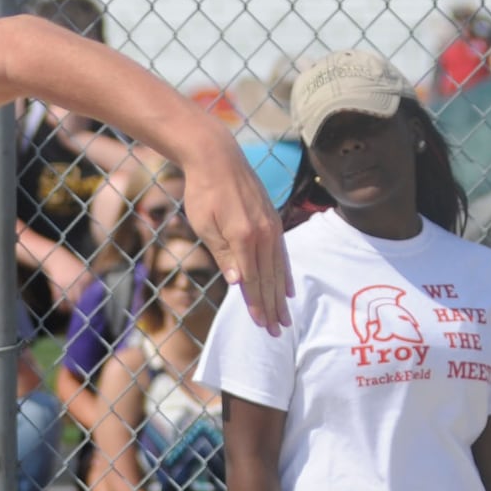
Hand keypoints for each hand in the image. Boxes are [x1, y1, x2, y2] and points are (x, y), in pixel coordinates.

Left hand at [180, 136, 292, 333]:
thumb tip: (240, 283)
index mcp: (244, 237)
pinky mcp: (273, 221)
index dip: (257, 304)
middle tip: (276, 332)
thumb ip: (223, 255)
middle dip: (272, 308)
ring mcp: (271, 227)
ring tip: (285, 317)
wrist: (218, 158)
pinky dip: (285, 274)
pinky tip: (287, 289)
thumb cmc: (203, 192)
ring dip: (281, 296)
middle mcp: (263, 234)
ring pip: (279, 269)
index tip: (261, 325)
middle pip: (269, 279)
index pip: (253, 280)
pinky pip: (282, 254)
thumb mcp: (205, 226)